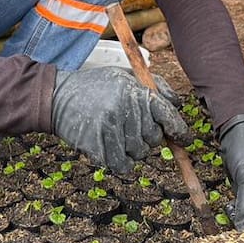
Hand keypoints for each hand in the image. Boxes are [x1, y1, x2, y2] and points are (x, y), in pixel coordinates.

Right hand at [51, 66, 190, 173]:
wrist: (58, 96)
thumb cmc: (97, 86)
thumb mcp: (126, 76)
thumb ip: (155, 86)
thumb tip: (177, 105)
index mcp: (134, 92)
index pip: (167, 115)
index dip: (180, 130)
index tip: (185, 139)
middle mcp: (124, 110)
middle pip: (154, 138)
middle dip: (149, 136)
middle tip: (134, 126)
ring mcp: (110, 130)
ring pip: (140, 153)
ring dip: (135, 149)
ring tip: (119, 133)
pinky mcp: (97, 147)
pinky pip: (123, 166)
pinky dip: (124, 162)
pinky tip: (115, 150)